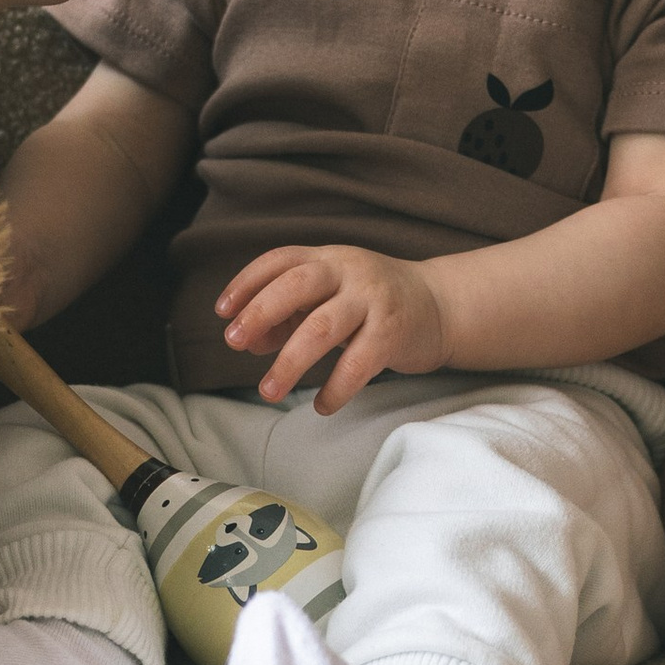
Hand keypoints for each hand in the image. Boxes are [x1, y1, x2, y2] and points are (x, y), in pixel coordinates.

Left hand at [217, 245, 449, 409]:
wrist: (441, 305)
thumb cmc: (374, 304)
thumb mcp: (330, 298)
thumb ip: (289, 315)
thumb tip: (248, 340)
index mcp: (327, 259)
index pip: (279, 261)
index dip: (246, 283)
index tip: (223, 312)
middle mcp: (349, 271)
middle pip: (297, 286)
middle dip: (260, 314)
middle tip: (235, 344)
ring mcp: (373, 300)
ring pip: (322, 327)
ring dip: (290, 362)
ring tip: (268, 391)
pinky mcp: (394, 332)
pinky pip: (358, 363)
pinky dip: (336, 388)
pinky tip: (322, 405)